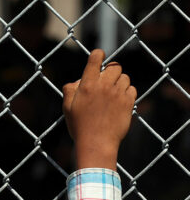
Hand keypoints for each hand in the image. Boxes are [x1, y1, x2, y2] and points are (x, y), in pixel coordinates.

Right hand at [62, 49, 135, 169]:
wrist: (97, 144)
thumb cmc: (79, 126)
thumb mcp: (67, 106)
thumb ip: (70, 89)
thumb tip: (78, 81)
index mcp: (87, 84)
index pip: (95, 58)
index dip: (98, 54)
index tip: (98, 56)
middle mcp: (104, 86)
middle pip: (114, 66)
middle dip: (110, 70)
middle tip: (106, 79)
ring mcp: (118, 94)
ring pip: (124, 77)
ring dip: (119, 81)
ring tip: (113, 91)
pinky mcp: (128, 103)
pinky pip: (132, 89)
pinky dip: (127, 91)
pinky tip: (120, 99)